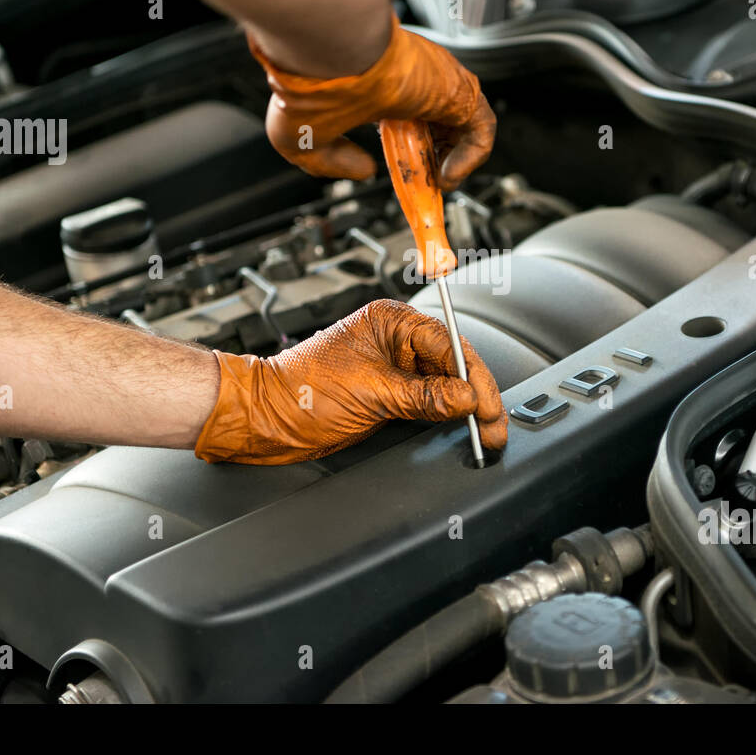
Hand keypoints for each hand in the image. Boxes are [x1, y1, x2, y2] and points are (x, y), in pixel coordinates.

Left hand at [194, 299, 507, 464]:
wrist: (262, 419)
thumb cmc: (298, 391)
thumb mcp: (372, 393)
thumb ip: (426, 396)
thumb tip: (466, 400)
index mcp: (390, 322)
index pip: (449, 345)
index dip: (474, 378)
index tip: (488, 407)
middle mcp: (394, 340)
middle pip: (452, 365)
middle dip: (475, 396)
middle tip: (493, 427)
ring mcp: (391, 368)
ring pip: (443, 386)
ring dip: (463, 409)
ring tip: (482, 433)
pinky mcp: (386, 395)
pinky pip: (426, 402)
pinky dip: (444, 417)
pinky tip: (458, 429)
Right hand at [249, 15, 496, 191]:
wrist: (328, 53)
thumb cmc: (308, 86)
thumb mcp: (303, 140)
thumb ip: (333, 162)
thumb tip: (366, 171)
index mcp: (377, 82)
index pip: (404, 114)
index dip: (406, 148)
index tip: (399, 170)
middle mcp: (410, 78)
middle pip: (437, 122)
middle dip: (432, 157)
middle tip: (421, 180)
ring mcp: (436, 82)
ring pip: (460, 124)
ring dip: (450, 159)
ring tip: (433, 182)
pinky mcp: (457, 90)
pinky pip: (480, 127)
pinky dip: (470, 158)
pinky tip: (446, 175)